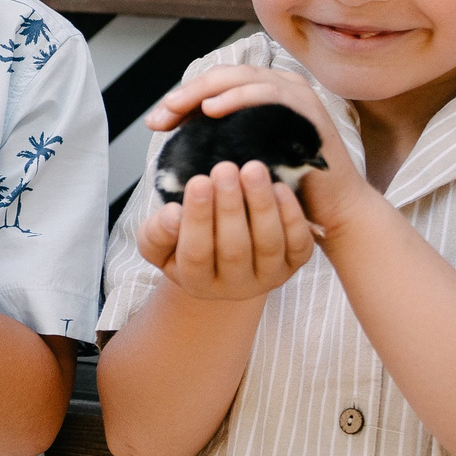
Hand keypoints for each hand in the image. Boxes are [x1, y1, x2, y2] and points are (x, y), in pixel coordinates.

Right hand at [137, 160, 315, 301]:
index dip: (197, 218)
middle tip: (224, 168)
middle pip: (234, 249)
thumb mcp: (160, 242)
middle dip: (230, 206)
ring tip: (252, 169)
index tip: (198, 181)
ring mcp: (268, 277)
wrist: (224, 257)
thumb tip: (173, 215)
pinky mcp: (294, 264)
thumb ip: (157, 232)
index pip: (196, 254)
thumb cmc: (187, 243)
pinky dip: (291, 215)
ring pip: (268, 244)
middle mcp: (234, 287)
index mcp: (197, 283)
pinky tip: (278, 187)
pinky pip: (298, 243)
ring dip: (261, 205)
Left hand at [144, 64, 368, 233]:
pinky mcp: (309, 110)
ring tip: (176, 108)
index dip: (182, 97)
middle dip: (187, 94)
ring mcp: (297, 94)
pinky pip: (268, 94)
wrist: (331, 211)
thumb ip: (216, 141)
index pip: (215, 84)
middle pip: (223, 76)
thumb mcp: (241, 159)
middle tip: (160, 116)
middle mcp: (281, 85)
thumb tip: (172, 137)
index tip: (155, 122)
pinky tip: (212, 110)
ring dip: (205, 92)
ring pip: (242, 78)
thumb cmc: (282, 187)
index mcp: (264, 92)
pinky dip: (238, 98)